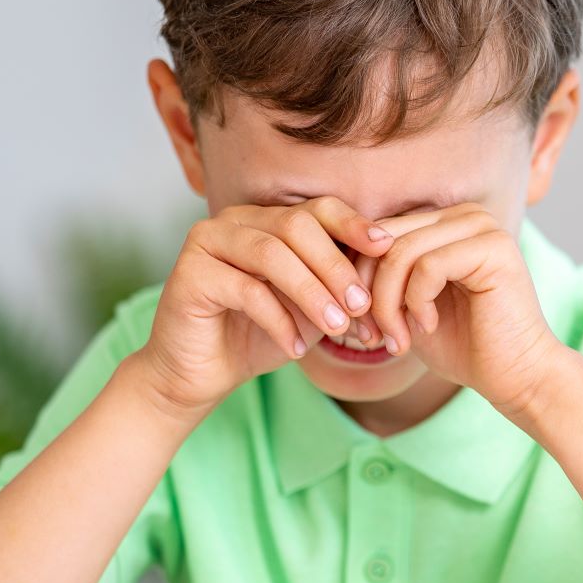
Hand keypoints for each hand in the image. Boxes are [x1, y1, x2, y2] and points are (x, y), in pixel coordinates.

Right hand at [136, 198, 391, 416]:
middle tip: (362, 305)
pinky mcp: (190, 273)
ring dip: (312, 293)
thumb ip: (340, 283)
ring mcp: (208, 241)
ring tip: (338, 327)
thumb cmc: (261, 334)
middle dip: (335, 267)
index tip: (386, 248)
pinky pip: (245, 290)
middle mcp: (236, 220)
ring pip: (272, 254)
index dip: (353, 225)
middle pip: (297, 226)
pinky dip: (278, 321)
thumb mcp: (312, 306)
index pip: (317, 209)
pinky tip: (296, 348)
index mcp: (267, 218)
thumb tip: (392, 269)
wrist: (203, 373)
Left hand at [363, 204, 564, 412]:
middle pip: (383, 238)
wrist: (515, 376)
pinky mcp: (494, 247)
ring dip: (387, 304)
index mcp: (444, 223)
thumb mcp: (407, 306)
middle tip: (370, 336)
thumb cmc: (462, 346)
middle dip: (367, 293)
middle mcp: (464, 215)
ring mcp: (482, 227)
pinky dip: (415, 303)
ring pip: (400, 252)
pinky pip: (427, 266)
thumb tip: (331, 258)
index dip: (355, 279)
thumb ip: (381, 277)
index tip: (361, 326)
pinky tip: (426, 326)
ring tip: (397, 338)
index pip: (376, 233)